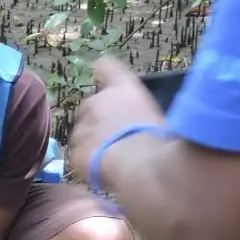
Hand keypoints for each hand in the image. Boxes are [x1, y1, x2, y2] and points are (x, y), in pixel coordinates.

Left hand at [69, 56, 165, 184]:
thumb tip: (143, 123)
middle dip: (100, 120)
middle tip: (118, 138)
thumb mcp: (164, 117)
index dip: (104, 71)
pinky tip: (106, 171)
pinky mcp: (75, 149)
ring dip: (94, 142)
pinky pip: (79, 156)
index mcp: (124, 89)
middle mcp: (98, 101)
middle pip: (91, 107)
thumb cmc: (163, 138)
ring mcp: (82, 125)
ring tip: (115, 158)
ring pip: (82, 133)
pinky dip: (89, 163)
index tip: (99, 71)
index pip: (107, 67)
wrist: (143, 162)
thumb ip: (145, 113)